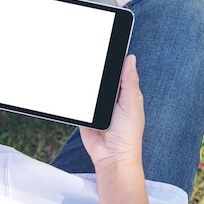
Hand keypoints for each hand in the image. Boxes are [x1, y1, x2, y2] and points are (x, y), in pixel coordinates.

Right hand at [80, 55, 151, 203]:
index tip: (105, 46)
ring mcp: (97, 106)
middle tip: (88, 57)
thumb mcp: (132, 104)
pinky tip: (71, 88)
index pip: (118, 71)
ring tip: (78, 71)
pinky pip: (77, 101)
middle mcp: (111, 98)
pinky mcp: (85, 114)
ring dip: (84, 83)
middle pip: (100, 78)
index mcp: (125, 93)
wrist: (111, 157)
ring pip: (88, 87)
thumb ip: (129, 82)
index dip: (112, 60)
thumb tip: (130, 59)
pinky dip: (75, 96)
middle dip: (95, 70)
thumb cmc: (128, 134)